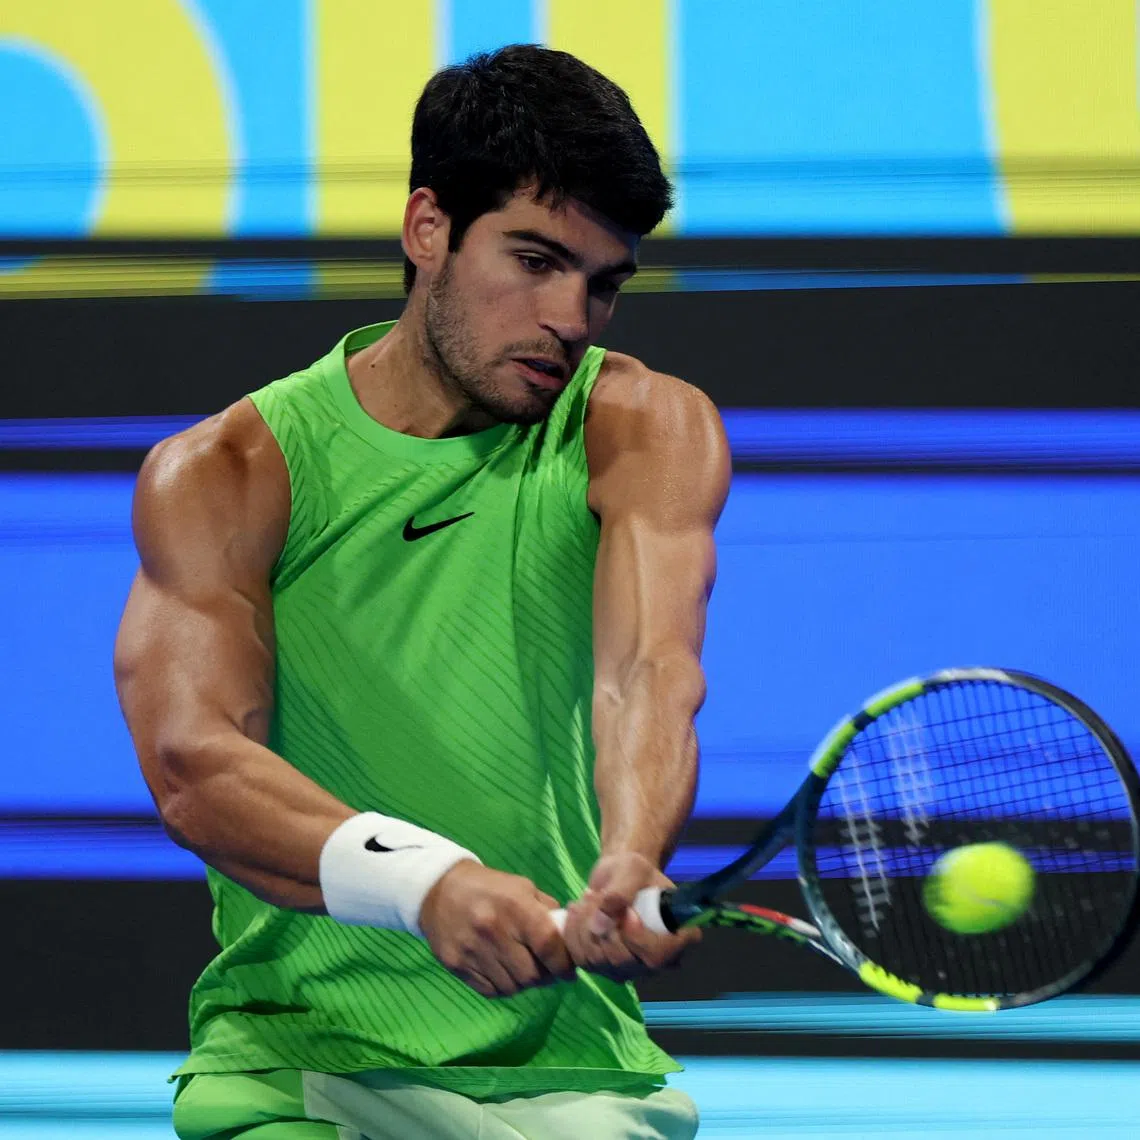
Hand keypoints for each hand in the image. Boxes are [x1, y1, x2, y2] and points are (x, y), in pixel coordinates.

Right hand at [419, 860, 575, 998]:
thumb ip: (547, 911)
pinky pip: (491, 991)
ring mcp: (472, 951)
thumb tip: (568, 936)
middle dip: (545, 977)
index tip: (569, 971)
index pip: (548, 944)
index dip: (563, 963)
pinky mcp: (457, 966)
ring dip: (524, 984)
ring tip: (524, 970)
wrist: (439, 889)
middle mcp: (493, 930)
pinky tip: (505, 973)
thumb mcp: (522, 887)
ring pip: (512, 987)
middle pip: (531, 974)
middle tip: (547, 971)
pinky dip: (504, 987)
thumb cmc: (489, 887)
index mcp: (514, 906)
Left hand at [561, 852, 700, 982]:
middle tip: (599, 895)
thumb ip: (621, 893)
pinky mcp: (602, 968)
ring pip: (597, 959)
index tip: (627, 912)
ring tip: (590, 898)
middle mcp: (654, 962)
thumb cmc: (633, 872)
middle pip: (622, 961)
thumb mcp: (632, 869)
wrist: (617, 878)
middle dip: (604, 924)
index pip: (657, 955)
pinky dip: (573, 930)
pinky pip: (580, 957)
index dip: (637, 938)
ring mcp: (627, 969)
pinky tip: (578, 910)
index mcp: (676, 938)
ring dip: (585, 924)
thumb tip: (600, 926)